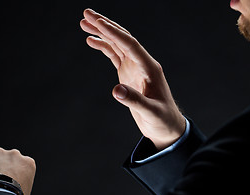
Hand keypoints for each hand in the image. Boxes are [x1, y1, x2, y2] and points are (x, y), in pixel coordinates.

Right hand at [80, 8, 185, 149]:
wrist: (165, 126)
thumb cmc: (162, 118)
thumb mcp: (150, 112)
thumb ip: (134, 100)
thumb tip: (116, 90)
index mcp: (149, 68)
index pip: (130, 45)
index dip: (113, 33)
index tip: (97, 22)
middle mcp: (141, 63)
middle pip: (122, 38)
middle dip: (105, 25)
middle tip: (86, 13)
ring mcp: (134, 67)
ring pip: (117, 44)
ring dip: (102, 33)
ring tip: (84, 23)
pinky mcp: (128, 74)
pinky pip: (114, 56)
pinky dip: (103, 47)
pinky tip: (92, 41)